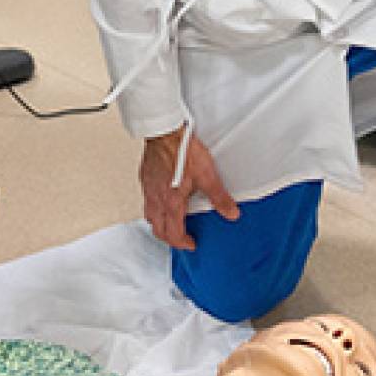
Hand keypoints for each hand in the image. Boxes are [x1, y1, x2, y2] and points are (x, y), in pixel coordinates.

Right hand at [139, 126, 238, 249]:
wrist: (165, 132)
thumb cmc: (182, 150)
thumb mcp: (207, 175)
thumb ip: (219, 197)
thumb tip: (231, 212)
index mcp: (171, 203)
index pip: (173, 234)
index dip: (183, 243)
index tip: (191, 244)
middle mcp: (156, 199)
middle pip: (157, 229)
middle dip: (169, 238)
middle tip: (181, 238)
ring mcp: (148, 188)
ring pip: (149, 215)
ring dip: (160, 223)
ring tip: (171, 221)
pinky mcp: (145, 177)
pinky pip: (146, 199)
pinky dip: (154, 206)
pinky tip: (163, 197)